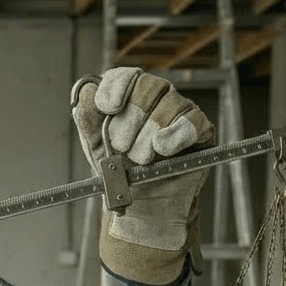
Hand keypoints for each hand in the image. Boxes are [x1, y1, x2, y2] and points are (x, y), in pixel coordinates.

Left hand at [71, 67, 215, 285]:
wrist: (142, 209)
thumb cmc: (121, 176)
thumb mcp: (97, 150)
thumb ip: (88, 121)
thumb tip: (84, 92)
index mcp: (130, 98)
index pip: (126, 76)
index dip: (116, 87)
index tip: (107, 107)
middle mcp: (156, 100)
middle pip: (148, 88)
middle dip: (130, 120)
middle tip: (120, 147)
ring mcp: (180, 113)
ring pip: (170, 105)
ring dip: (148, 135)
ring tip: (139, 160)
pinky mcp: (201, 131)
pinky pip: (193, 122)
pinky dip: (175, 135)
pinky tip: (162, 148)